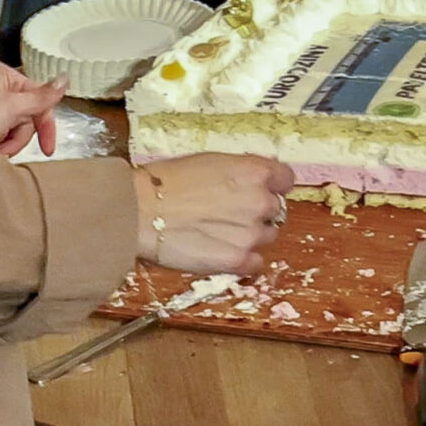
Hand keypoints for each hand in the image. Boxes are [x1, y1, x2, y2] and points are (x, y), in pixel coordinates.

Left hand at [0, 62, 64, 155]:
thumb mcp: (12, 107)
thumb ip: (42, 97)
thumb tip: (64, 79)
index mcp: (4, 77)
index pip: (40, 98)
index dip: (45, 123)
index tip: (48, 146)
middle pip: (28, 117)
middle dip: (18, 136)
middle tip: (5, 143)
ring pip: (16, 132)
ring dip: (8, 145)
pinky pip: (1, 140)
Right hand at [134, 154, 297, 275]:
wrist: (139, 211)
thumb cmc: (166, 182)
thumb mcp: (211, 162)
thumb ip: (240, 173)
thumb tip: (254, 182)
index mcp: (254, 172)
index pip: (286, 179)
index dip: (274, 185)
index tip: (264, 190)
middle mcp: (259, 202)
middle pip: (275, 210)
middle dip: (257, 212)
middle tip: (229, 214)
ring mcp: (250, 233)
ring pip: (266, 237)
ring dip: (249, 236)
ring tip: (218, 233)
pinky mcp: (236, 260)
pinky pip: (255, 263)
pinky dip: (243, 260)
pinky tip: (221, 252)